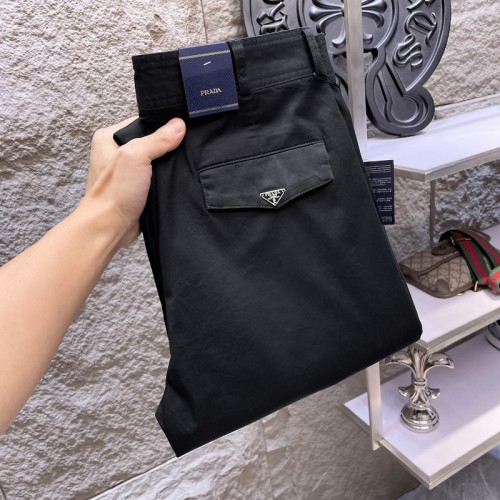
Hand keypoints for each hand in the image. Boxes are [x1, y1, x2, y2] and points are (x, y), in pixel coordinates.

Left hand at [85, 116, 185, 247]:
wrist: (110, 228)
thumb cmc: (113, 194)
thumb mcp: (136, 156)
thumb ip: (158, 139)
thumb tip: (178, 125)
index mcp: (108, 137)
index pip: (142, 122)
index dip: (162, 126)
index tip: (179, 131)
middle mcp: (116, 153)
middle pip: (151, 141)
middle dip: (167, 148)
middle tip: (182, 150)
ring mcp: (127, 172)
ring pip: (156, 161)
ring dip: (167, 166)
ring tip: (180, 167)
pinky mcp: (137, 188)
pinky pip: (157, 178)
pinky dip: (166, 180)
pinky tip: (174, 182)